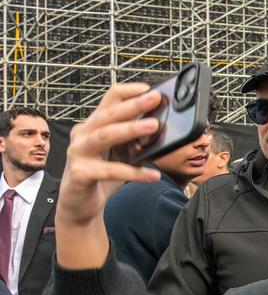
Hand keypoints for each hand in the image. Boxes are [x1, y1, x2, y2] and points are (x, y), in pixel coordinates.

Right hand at [56, 83, 161, 268]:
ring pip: (104, 136)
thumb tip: (162, 128)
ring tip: (154, 126)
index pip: (109, 99)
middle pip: (108, 114)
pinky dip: (134, 173)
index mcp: (94, 124)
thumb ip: (136, 141)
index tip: (150, 89)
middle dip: (133, 105)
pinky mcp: (79, 174)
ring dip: (130, 129)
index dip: (129, 92)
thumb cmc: (103, 175)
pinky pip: (109, 171)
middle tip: (155, 98)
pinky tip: (153, 175)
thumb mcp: (123, 154)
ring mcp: (78, 153)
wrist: (79, 206)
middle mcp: (83, 134)